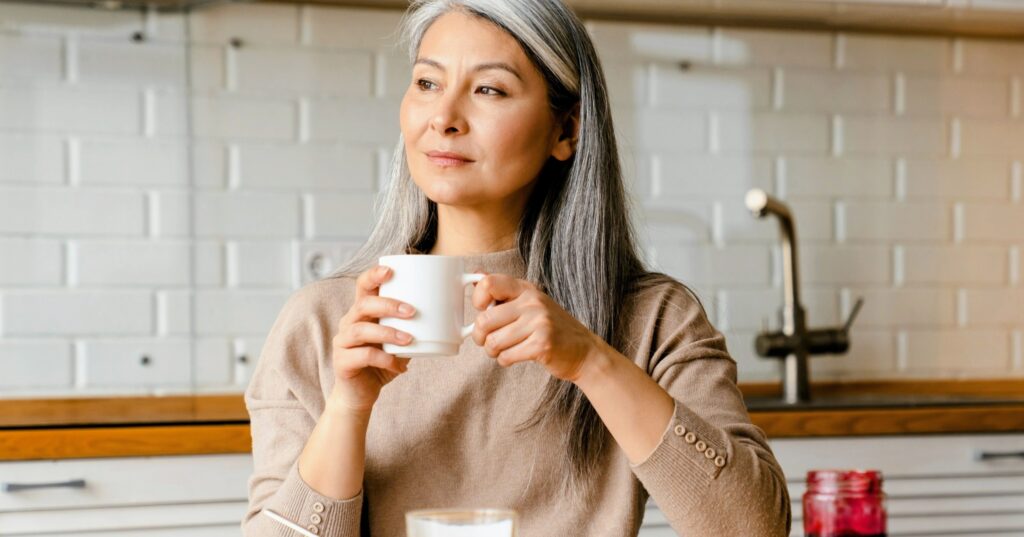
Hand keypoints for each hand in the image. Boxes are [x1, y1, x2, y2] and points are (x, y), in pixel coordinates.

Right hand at [329, 265, 415, 415]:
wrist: (361, 394)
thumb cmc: (383, 363)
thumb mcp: (400, 342)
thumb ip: (414, 327)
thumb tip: (447, 314)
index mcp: (363, 312)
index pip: (363, 286)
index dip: (373, 275)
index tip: (391, 270)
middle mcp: (349, 323)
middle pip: (363, 305)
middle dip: (388, 304)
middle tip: (412, 311)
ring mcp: (342, 343)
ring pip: (360, 330)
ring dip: (387, 332)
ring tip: (409, 340)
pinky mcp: (342, 362)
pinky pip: (363, 356)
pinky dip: (384, 359)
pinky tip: (400, 365)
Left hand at [469, 273, 603, 381]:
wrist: (584, 351)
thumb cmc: (551, 328)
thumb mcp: (530, 303)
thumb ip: (504, 293)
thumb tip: (475, 276)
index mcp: (526, 289)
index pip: (488, 283)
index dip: (477, 299)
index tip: (483, 311)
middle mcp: (532, 302)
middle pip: (484, 320)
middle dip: (480, 337)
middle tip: (487, 341)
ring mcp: (539, 323)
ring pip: (493, 342)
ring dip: (493, 352)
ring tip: (504, 350)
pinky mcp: (542, 345)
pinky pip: (506, 356)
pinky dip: (505, 361)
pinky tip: (516, 356)